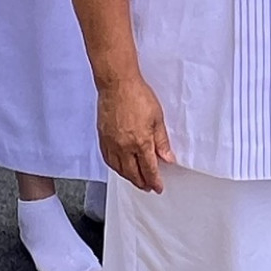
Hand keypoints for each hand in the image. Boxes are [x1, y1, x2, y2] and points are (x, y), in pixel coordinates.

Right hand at [97, 72, 173, 194]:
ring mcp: (111, 143)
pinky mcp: (103, 138)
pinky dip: (115, 168)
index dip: (155, 181)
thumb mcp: (157, 118)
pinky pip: (108, 159)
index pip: (149, 170)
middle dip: (142, 183)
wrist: (117, 84)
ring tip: (136, 180)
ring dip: (129, 178)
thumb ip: (162, 141)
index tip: (158, 187)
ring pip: (119, 169)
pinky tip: (119, 167)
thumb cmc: (137, 95)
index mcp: (140, 143)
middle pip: (133, 174)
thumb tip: (167, 158)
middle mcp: (124, 147)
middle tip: (148, 187)